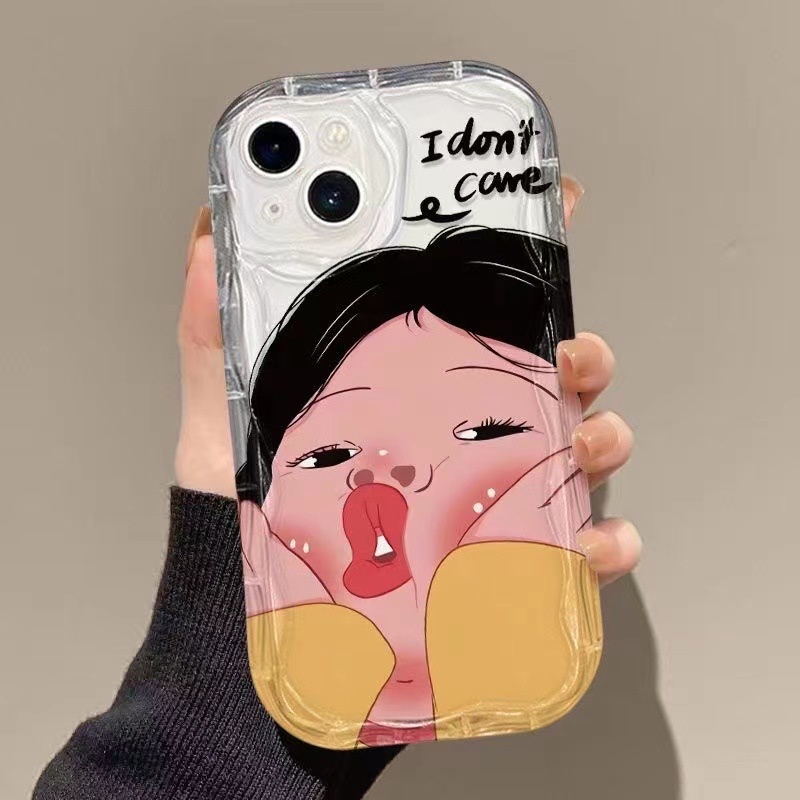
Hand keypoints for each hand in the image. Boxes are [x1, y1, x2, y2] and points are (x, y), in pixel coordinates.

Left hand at [174, 178, 640, 585]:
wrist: (256, 614)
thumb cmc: (249, 512)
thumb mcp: (229, 412)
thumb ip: (219, 332)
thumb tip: (208, 240)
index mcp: (417, 385)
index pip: (483, 318)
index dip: (528, 263)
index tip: (556, 213)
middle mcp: (467, 431)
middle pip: (554, 376)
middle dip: (583, 353)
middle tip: (568, 352)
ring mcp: (497, 492)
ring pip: (584, 449)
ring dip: (604, 437)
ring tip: (583, 443)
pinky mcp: (509, 561)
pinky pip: (578, 547)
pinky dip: (603, 543)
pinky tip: (591, 542)